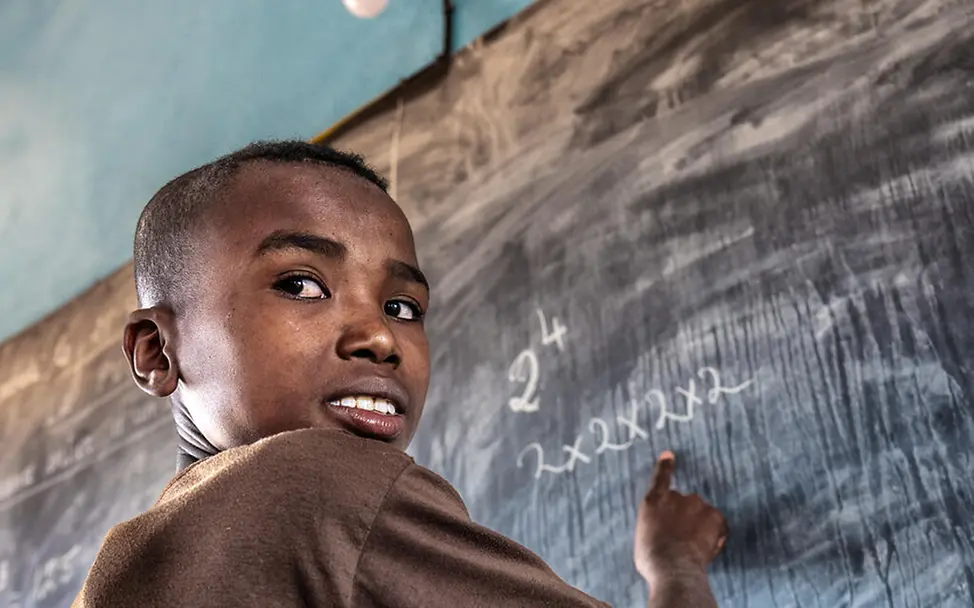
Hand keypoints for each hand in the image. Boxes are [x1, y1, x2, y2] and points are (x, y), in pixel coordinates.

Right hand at [633, 451, 727, 586]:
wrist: (673, 569)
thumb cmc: (652, 559)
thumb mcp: (643, 537)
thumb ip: (654, 525)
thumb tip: (662, 530)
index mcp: (653, 501)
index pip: (660, 478)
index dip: (665, 466)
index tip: (669, 455)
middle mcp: (675, 497)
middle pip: (684, 502)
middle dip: (685, 517)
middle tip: (682, 539)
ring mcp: (696, 505)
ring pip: (702, 513)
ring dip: (701, 524)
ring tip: (694, 547)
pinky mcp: (714, 517)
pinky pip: (718, 523)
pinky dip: (716, 532)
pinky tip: (708, 548)